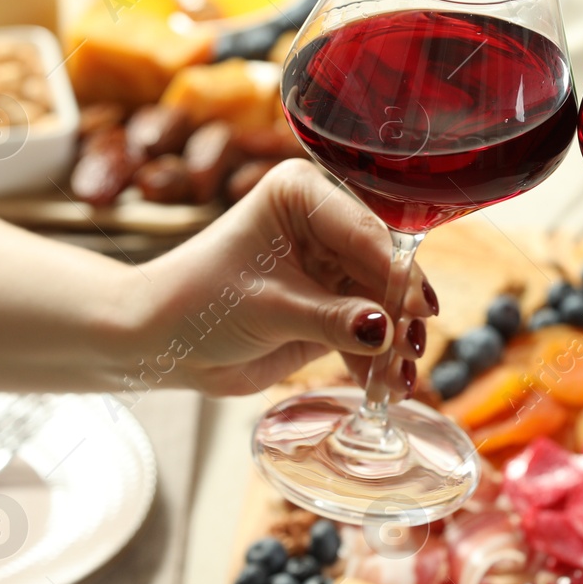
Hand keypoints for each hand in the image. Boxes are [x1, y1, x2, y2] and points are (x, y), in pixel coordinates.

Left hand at [127, 160, 434, 395]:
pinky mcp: (333, 308)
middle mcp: (325, 225)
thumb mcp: (267, 308)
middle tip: (412, 349)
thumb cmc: (196, 302)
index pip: (367, 231)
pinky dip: (377, 361)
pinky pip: (369, 333)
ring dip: (394, 344)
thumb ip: (332, 318)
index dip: (398, 271)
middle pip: (384, 268)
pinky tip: (386, 387)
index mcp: (303, 196)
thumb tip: (386, 331)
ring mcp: (332, 268)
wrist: (162, 342)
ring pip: (383, 305)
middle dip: (400, 313)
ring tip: (399, 380)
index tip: (420, 308)